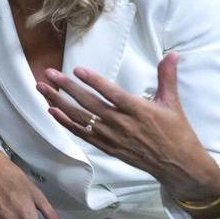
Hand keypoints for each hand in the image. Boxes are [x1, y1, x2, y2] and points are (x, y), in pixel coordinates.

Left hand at [37, 52, 219, 204]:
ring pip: (80, 117)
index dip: (94, 81)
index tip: (77, 70)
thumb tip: (172, 53)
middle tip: (49, 74)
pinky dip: (65, 122)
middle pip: (89, 103)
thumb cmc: (176, 131)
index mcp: (138, 110)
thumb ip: (167, 76)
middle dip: (66, 87)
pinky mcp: (106, 147)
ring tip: (42, 89)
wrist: (177, 165)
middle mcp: (122, 123)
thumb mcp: (173, 102)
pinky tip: (52, 110)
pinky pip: (81, 133)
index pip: (112, 93)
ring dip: (59, 102)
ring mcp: (111, 136)